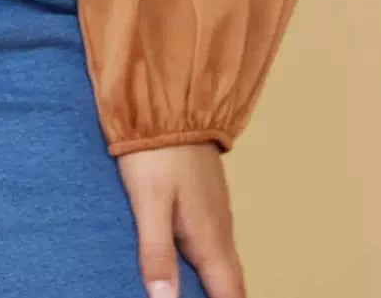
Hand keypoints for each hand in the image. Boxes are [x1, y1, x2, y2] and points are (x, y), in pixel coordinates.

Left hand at [117, 142, 245, 297]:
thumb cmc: (157, 154)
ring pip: (224, 259)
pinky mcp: (207, 194)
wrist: (169, 100)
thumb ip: (157, 254)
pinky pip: (216, 240)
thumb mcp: (149, 203)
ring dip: (219, 282)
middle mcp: (220, 228)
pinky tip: (195, 261)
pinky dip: (210, 261)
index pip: (229, 293)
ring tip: (204, 292)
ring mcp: (216, 209)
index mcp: (208, 237)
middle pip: (231, 280)